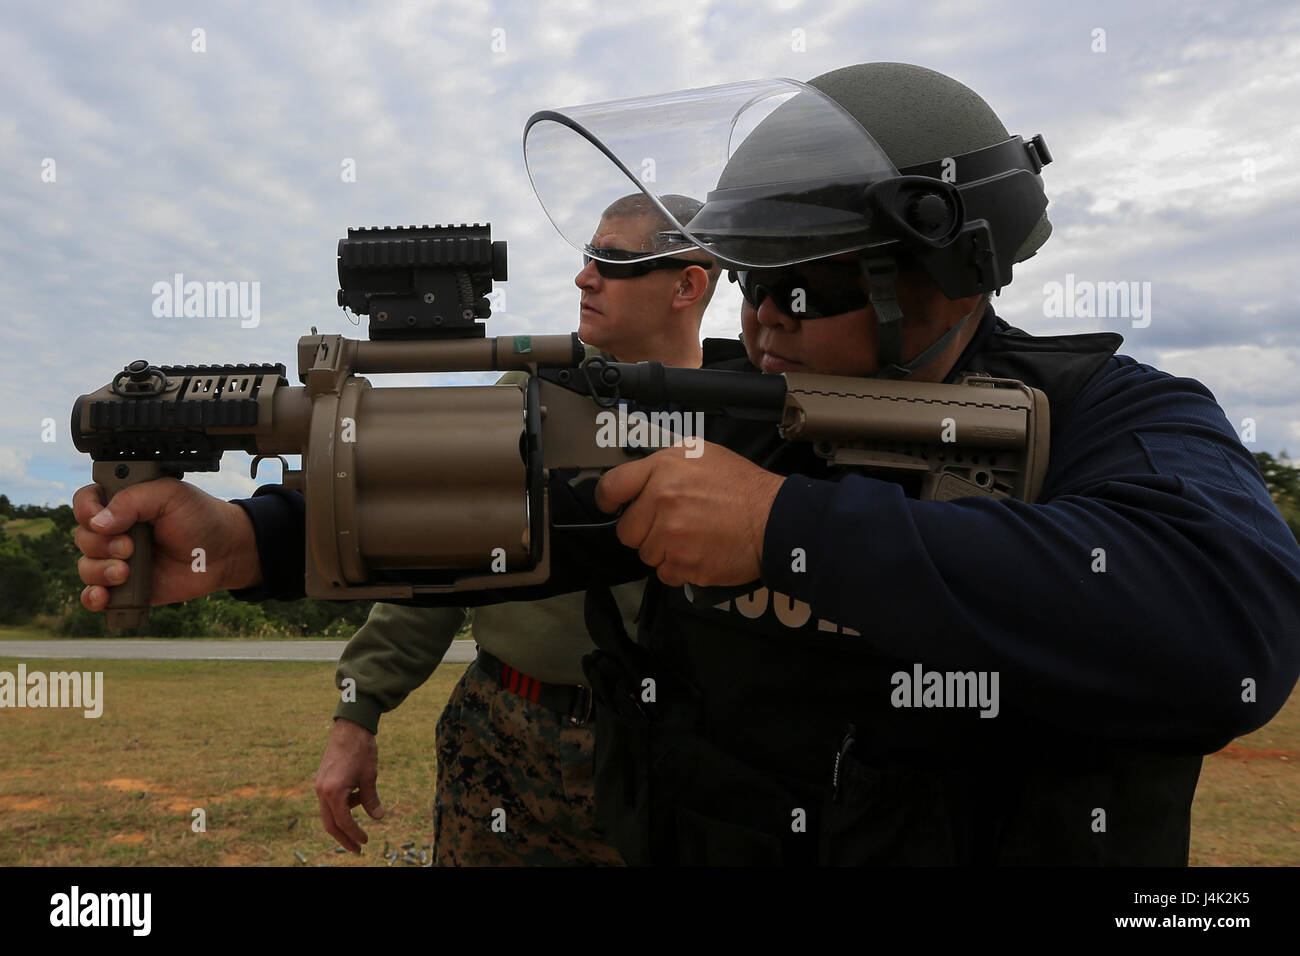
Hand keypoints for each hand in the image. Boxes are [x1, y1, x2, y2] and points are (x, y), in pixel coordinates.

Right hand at [73, 478, 261, 610]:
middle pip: (82, 537)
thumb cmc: (200, 518)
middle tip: (130, 547)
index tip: (99, 520)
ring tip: (125, 571)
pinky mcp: (125, 586)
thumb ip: (133, 500)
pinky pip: (95, 596)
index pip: (85, 502)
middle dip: (100, 545)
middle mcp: (115, 531)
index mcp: (123, 503)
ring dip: (99, 571)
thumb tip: (98, 522)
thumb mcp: (170, 495)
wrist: (225, 552)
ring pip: (86, 567)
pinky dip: (93, 597)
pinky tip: (104, 596)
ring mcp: (118, 559)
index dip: (85, 511)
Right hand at [315, 718, 384, 852]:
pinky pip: (330, 800)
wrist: (350, 726)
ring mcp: (319, 785)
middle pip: (330, 823)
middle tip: (358, 849)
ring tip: (364, 802)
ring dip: (346, 817)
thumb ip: (371, 799)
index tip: (365, 842)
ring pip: (329, 813)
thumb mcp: (370, 776)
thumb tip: (378, 817)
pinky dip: (343, 804)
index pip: (344, 822)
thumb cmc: (362, 749)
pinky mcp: (321, 780)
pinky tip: (357, 793)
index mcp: (333, 792)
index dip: (355, 834)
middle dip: (344, 838)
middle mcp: (322, 791)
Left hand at [595, 441, 785, 587]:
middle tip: (670, 526)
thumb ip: (666, 464)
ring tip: (693, 537)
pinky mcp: (683, 563)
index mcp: (663, 468)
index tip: (611, 506)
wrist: (775, 520)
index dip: (607, 500)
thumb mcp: (703, 454)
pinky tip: (699, 553)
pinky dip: (679, 569)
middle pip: (627, 530)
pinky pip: (665, 573)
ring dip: (664, 551)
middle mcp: (662, 499)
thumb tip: (640, 477)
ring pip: (646, 554)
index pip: (612, 486)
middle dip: (644, 531)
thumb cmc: (744, 487)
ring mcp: (671, 534)